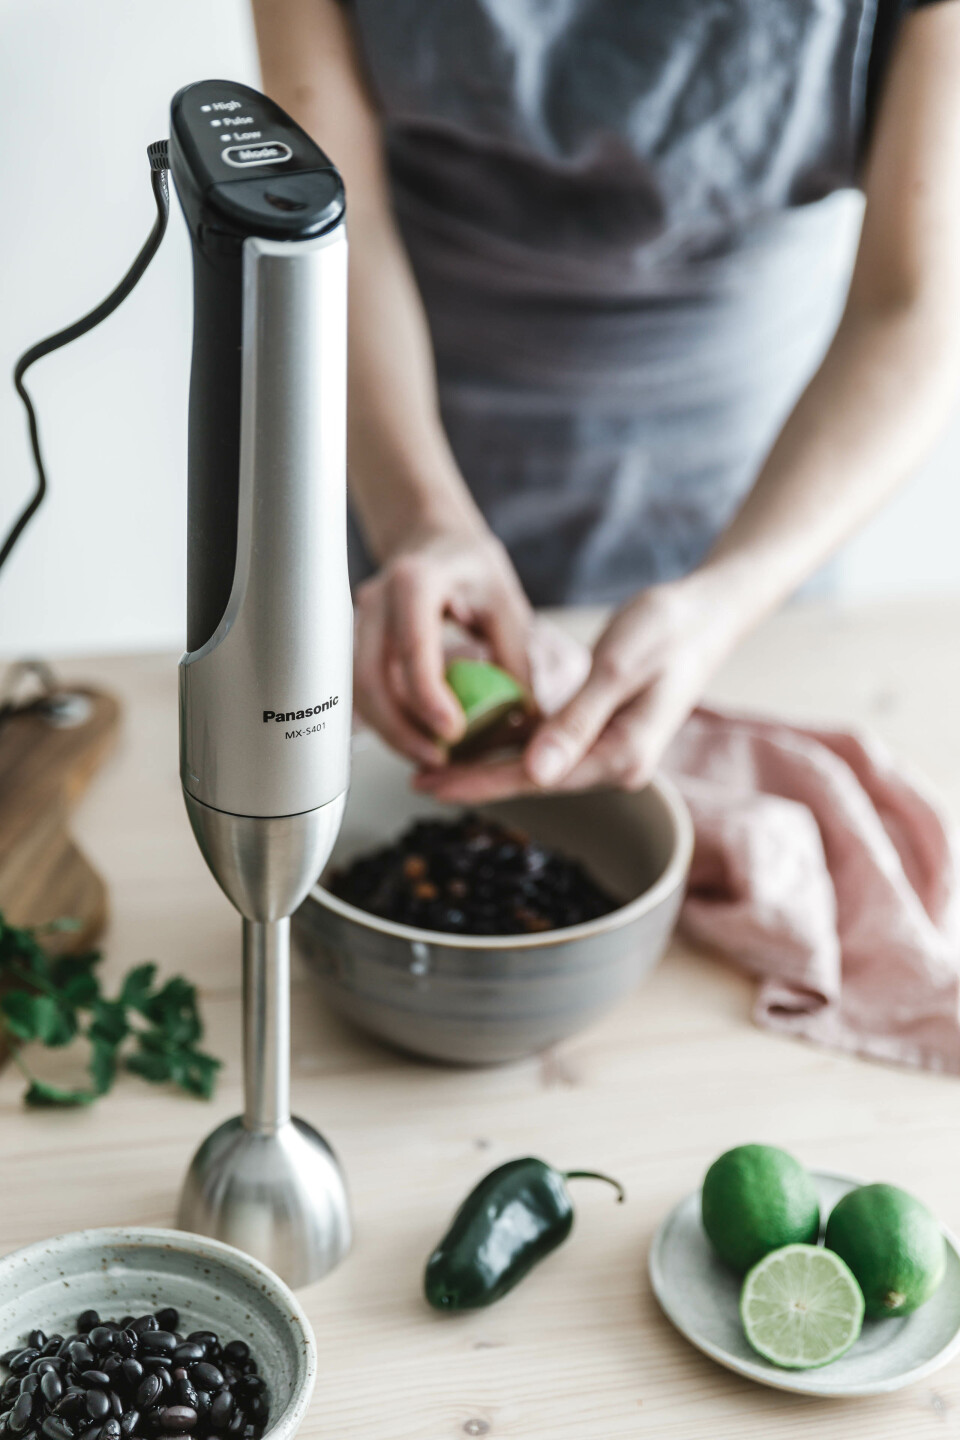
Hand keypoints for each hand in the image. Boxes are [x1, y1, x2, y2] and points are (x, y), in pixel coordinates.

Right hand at [354, 522, 532, 766]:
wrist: (434, 545)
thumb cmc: (471, 569)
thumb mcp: (506, 605)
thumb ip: (516, 660)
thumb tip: (525, 720)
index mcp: (415, 580)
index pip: (412, 645)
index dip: (428, 696)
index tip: (452, 732)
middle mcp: (376, 600)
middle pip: (369, 676)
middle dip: (399, 728)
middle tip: (438, 759)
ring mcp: (359, 623)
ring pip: (358, 690)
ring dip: (390, 731)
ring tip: (430, 757)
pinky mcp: (358, 645)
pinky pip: (364, 690)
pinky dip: (387, 720)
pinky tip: (416, 738)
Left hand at [414, 575, 746, 800]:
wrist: (707, 613)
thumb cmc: (668, 630)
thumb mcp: (619, 667)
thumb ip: (577, 722)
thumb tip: (535, 774)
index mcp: (623, 756)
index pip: (537, 779)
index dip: (481, 783)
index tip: (435, 785)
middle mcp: (616, 763)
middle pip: (531, 779)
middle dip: (474, 779)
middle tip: (418, 781)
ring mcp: (608, 748)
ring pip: (535, 764)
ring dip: (486, 764)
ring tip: (432, 765)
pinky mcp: (601, 729)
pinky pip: (546, 743)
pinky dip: (509, 742)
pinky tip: (473, 741)